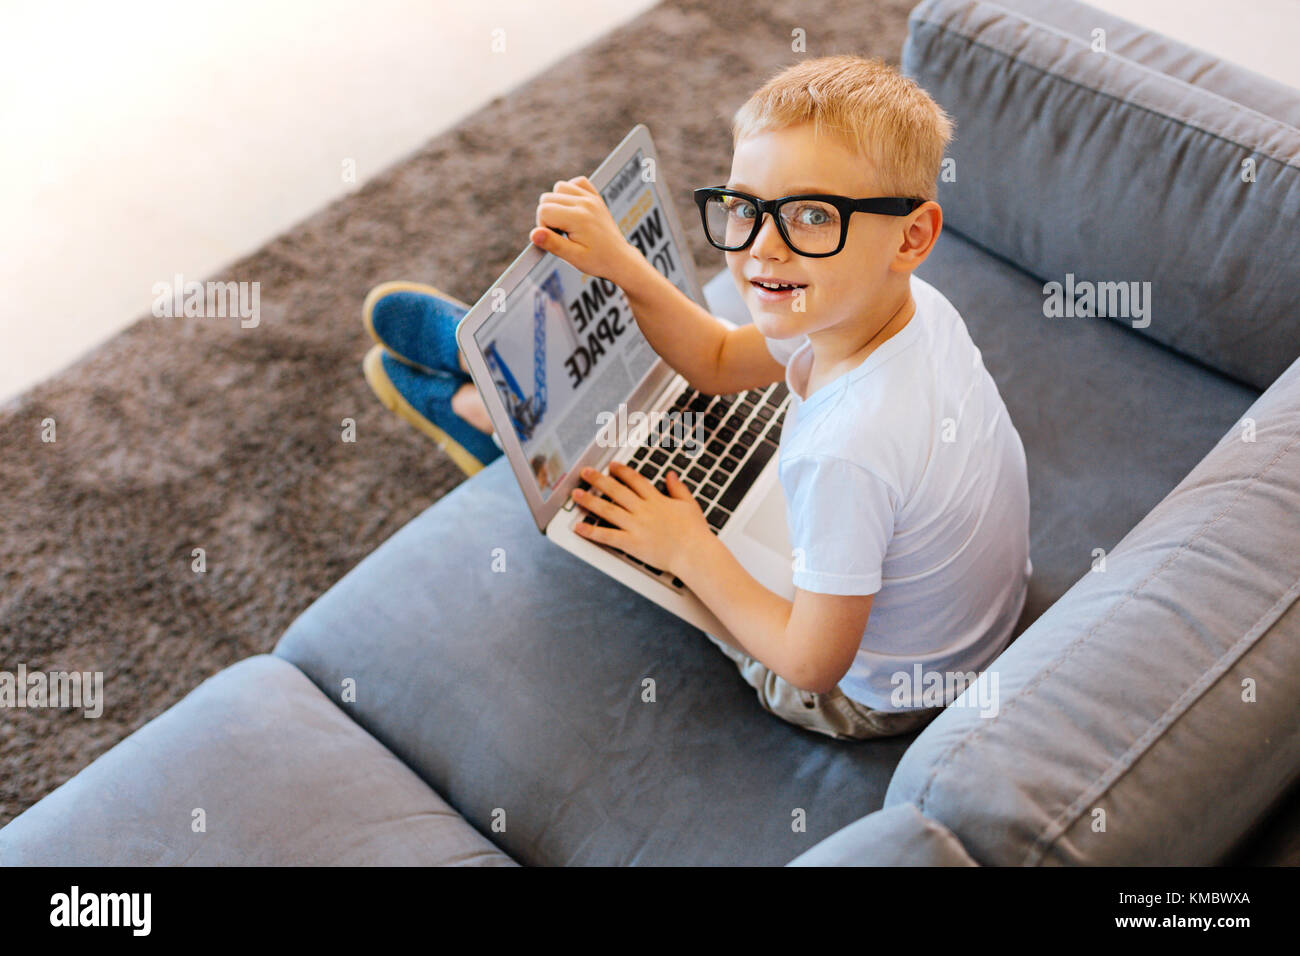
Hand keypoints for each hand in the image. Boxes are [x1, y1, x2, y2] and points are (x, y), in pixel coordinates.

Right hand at [530, 176, 637, 283]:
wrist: (620, 259)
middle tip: (562, 233)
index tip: (555, 239)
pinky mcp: (596, 197)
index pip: (543, 211)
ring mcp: (591, 198)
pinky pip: (577, 182)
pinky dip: (571, 192)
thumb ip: (552, 243)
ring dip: (557, 203)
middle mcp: (585, 203)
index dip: (543, 227)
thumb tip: (534, 234)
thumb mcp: (573, 257)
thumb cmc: (598, 261)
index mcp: (578, 218)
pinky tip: (573, 208)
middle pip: (547, 198)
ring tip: (567, 222)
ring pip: (559, 187)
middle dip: (548, 217)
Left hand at [572, 461, 710, 573]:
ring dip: (590, 501)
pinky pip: (608, 536)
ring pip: (608, 510)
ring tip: (576, 495)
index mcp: (656, 500)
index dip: (621, 471)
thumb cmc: (695, 532)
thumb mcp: (690, 504)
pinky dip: (592, 532)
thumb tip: (671, 475)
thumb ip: (678, 488)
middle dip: (598, 480)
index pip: (635, 480)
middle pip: (616, 491)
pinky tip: (579, 527)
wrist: (694, 553)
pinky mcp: (632, 543)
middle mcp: (643, 510)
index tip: (612, 466)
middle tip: (585, 473)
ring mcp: (636, 526)